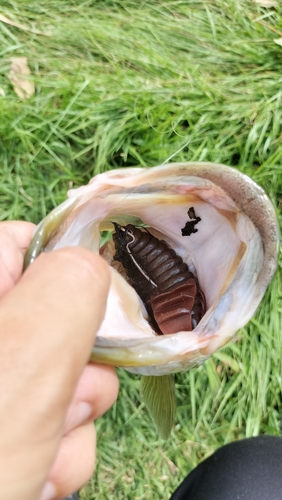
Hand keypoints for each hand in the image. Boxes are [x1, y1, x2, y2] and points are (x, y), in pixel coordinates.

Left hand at [0, 222, 118, 499]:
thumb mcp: (21, 361)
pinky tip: (36, 476)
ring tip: (42, 458)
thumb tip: (90, 267)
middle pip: (51, 319)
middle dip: (76, 368)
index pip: (25, 244)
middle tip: (65, 404)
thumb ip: (69, 289)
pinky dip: (56, 450)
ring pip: (55, 376)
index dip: (68, 279)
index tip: (88, 327)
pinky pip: (45, 418)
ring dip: (71, 420)